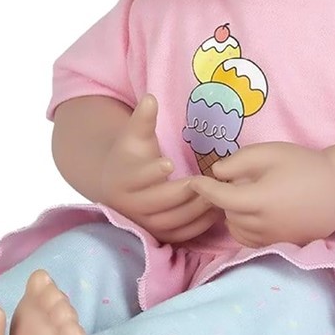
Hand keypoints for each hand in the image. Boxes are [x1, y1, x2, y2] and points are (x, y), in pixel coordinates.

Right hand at [100, 94, 220, 242]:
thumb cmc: (131, 155)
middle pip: (157, 203)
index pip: (136, 178)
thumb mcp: (133, 135)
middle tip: (205, 180)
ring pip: (171, 223)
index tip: (169, 162)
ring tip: (217, 194)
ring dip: (195, 210)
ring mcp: (145, 224)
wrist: (118, 184)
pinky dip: (199, 226)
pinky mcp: (159, 235)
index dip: (152, 172)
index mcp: (122, 179)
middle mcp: (130, 206)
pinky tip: (217, 210)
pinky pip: (180, 235)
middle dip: (183, 193)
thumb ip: (142, 119)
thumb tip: (150, 98)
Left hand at [188, 141, 334, 247]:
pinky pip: (246, 238)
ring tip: (245, 194)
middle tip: (233, 180)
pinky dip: (241, 226)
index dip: (204, 188)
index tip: (194, 181)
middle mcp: (262, 225)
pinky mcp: (275, 245)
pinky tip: (251, 211)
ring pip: (234, 227)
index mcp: (260, 200)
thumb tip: (217, 172)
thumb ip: (240, 161)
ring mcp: (269, 239)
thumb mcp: (271, 152)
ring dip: (231, 212)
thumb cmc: (304, 167)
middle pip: (226, 212)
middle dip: (222, 197)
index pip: (221, 198)